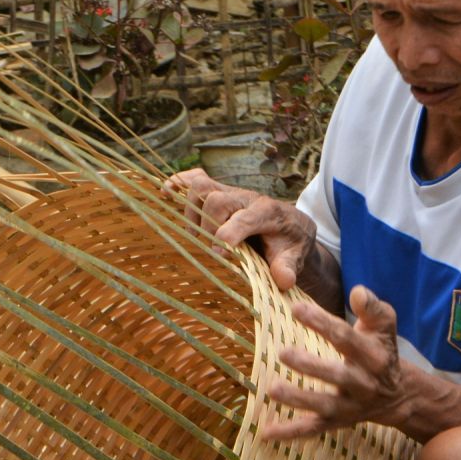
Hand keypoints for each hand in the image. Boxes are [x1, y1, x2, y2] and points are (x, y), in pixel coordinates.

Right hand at [162, 167, 317, 291]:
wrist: (291, 224)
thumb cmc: (289, 243)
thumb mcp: (294, 256)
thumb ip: (288, 267)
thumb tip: (283, 280)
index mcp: (267, 212)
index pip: (243, 218)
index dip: (227, 235)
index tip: (221, 254)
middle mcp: (246, 198)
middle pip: (216, 200)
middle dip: (208, 226)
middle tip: (212, 248)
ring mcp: (230, 193)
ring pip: (201, 186)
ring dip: (191, 210)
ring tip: (195, 233)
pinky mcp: (219, 192)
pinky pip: (195, 179)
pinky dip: (179, 184)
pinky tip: (166, 193)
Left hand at [262, 285, 407, 439]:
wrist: (399, 395)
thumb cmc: (381, 350)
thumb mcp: (384, 327)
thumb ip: (372, 308)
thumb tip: (358, 292)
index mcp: (373, 356)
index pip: (346, 338)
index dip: (322, 323)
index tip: (296, 308)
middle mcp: (363, 384)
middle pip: (336, 375)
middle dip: (311, 365)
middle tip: (283, 353)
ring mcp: (350, 406)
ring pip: (323, 405)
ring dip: (298, 399)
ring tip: (272, 389)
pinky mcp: (337, 423)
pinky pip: (313, 430)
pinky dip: (290, 433)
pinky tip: (266, 433)